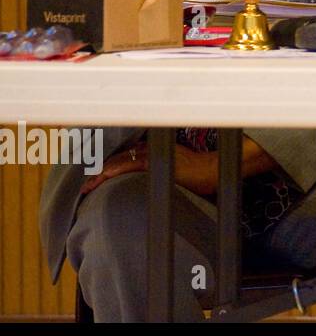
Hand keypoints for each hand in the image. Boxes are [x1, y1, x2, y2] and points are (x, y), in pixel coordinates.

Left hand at [80, 141, 219, 196]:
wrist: (212, 170)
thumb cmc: (197, 173)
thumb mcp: (173, 170)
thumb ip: (156, 171)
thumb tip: (143, 183)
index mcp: (151, 150)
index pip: (121, 157)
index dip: (104, 167)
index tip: (90, 179)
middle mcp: (148, 149)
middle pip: (115, 158)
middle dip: (96, 171)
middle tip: (82, 185)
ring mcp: (150, 155)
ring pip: (117, 161)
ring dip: (99, 173)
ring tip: (86, 186)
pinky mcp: (154, 162)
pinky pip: (127, 164)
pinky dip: (112, 171)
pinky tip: (101, 179)